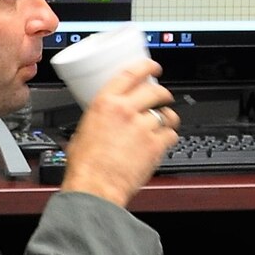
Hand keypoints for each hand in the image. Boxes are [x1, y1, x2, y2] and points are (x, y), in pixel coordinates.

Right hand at [59, 63, 178, 206]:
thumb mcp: (82, 132)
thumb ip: (97, 120)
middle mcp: (126, 111)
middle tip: (164, 98)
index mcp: (105, 103)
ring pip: (167, 114)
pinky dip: (169, 137)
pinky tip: (164, 141)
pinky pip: (171, 135)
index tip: (153, 67)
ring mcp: (143, 128)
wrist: (95, 188)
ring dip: (168, 117)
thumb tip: (103, 120)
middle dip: (163, 93)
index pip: (131, 74)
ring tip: (165, 123)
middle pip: (155, 91)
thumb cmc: (85, 166)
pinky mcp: (155, 145)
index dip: (146, 66)